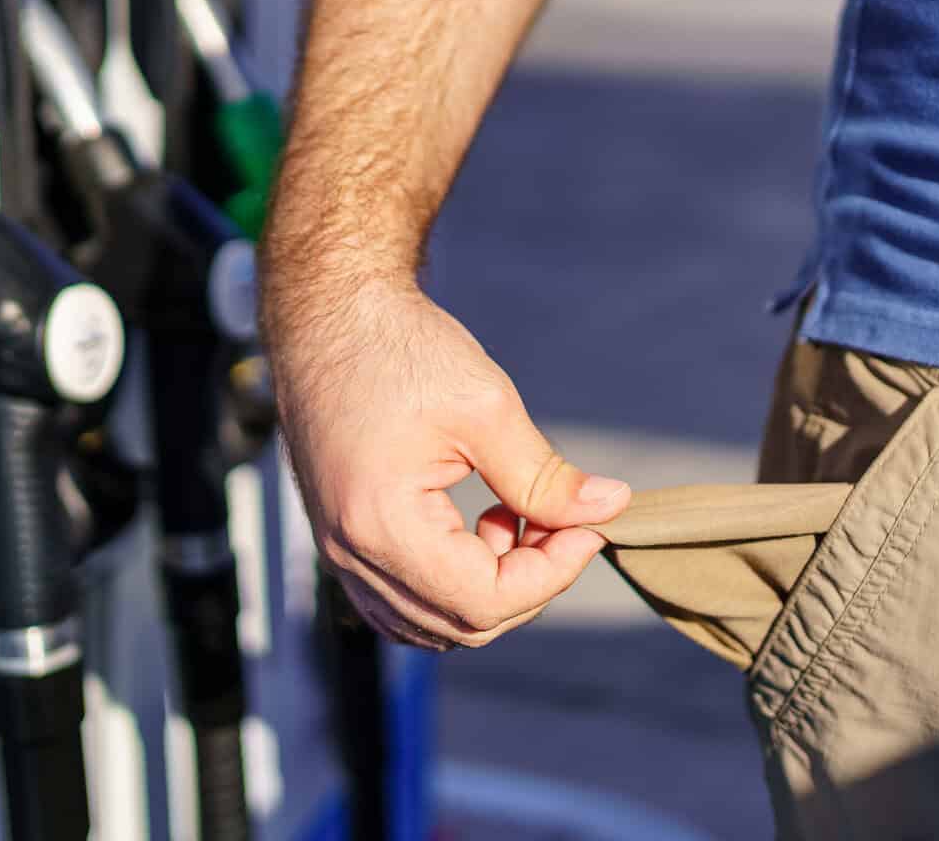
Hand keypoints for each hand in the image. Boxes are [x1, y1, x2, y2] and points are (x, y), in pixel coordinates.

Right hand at [270, 278, 630, 649]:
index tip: (588, 527)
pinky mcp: (343, 538)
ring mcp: (340, 551)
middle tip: (562, 521)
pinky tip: (478, 528)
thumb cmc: (398, 348)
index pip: (484, 601)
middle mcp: (351, 552)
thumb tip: (607, 510)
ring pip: (432, 622)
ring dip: (490, 589)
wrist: (331, 314)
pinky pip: (404, 601)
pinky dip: (453, 585)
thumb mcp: (485, 407)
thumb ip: (545, 475)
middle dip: (528, 584)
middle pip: (461, 625)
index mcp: (381, 524)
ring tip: (515, 517)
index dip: (552, 575)